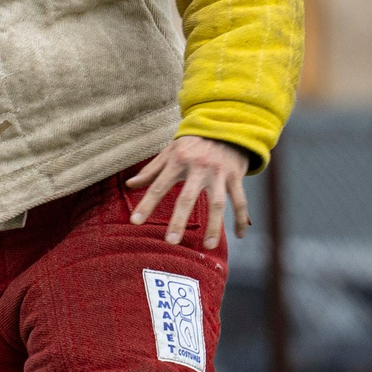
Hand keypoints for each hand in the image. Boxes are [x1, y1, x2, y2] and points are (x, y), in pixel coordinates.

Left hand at [126, 135, 251, 248]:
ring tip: (208, 246)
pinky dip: (242, 219)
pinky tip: (239, 235)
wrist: (226, 124)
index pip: (158, 186)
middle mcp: (198, 167)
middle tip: (171, 242)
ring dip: (214, 226)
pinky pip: (240, 201)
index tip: (135, 222)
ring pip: (217, 204)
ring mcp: (219, 173)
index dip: (146, 204)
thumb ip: (151, 170)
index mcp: (178, 161)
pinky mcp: (236, 176)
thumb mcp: (170, 151)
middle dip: (179, 220)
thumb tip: (129, 184)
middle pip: (188, 198)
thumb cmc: (193, 142)